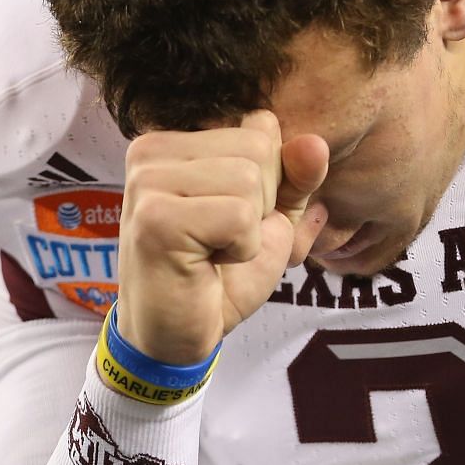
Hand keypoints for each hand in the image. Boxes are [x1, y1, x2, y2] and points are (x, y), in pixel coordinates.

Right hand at [115, 111, 328, 364]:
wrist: (178, 336)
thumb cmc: (220, 276)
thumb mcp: (271, 219)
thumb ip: (295, 178)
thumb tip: (316, 143)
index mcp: (172, 140)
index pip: (260, 127)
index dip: (269, 185)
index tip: (231, 220)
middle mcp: (150, 149)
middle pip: (258, 150)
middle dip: (260, 207)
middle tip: (220, 242)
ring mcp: (147, 181)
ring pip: (250, 180)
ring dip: (249, 232)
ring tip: (212, 252)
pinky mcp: (155, 218)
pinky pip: (241, 216)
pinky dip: (241, 250)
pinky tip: (206, 264)